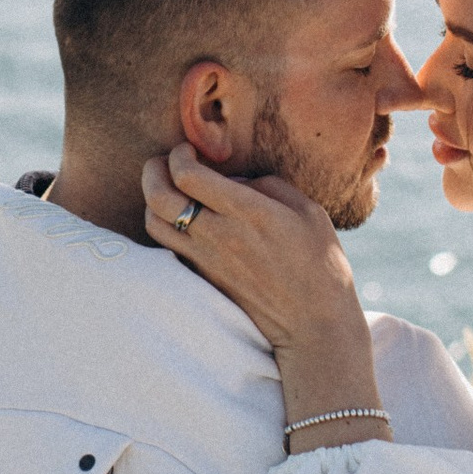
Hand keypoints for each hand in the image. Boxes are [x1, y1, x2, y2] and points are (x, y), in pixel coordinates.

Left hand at [139, 146, 355, 346]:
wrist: (313, 323)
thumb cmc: (320, 264)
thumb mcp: (309, 212)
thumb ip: (269, 186)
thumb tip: (233, 179)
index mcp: (248, 212)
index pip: (188, 176)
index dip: (180, 155)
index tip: (189, 150)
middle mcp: (220, 235)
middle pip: (158, 197)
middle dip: (153, 170)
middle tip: (165, 163)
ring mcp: (206, 259)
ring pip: (154, 223)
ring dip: (153, 199)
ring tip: (168, 188)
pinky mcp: (203, 277)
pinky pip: (168, 246)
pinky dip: (164, 225)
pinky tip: (181, 217)